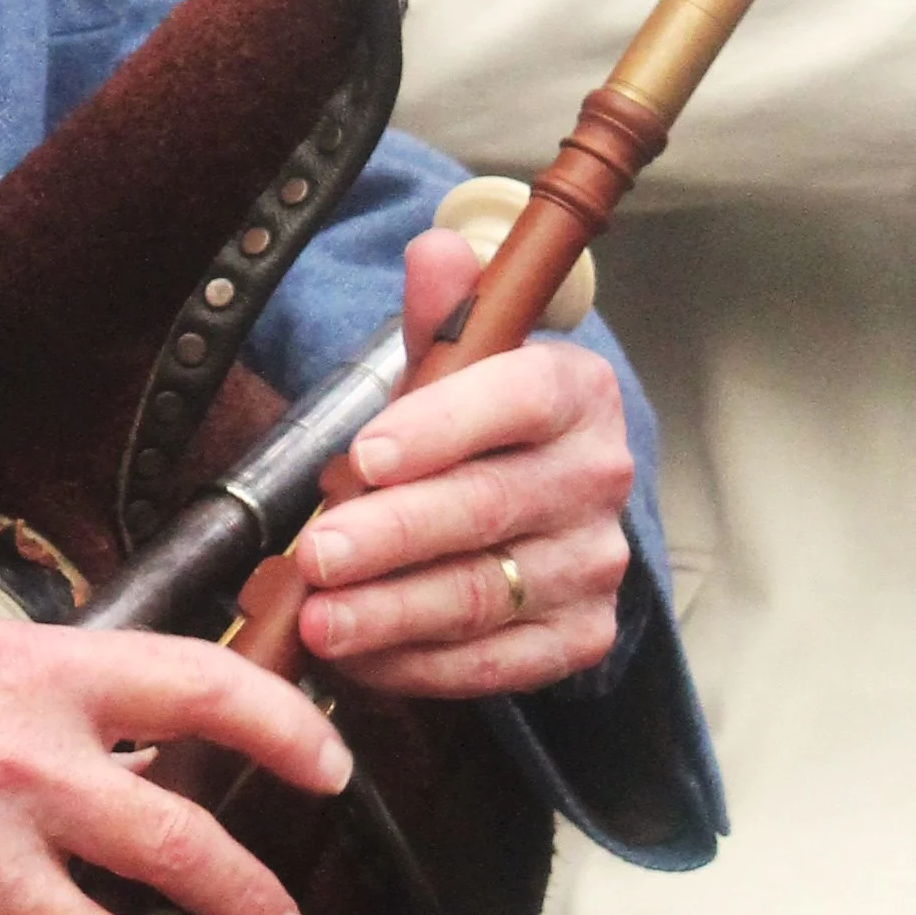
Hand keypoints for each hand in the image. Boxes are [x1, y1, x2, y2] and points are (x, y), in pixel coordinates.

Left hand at [291, 228, 633, 698]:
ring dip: (392, 613)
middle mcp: (599, 477)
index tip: (365, 454)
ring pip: (485, 592)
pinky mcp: (580, 635)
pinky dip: (419, 665)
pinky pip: (496, 664)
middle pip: (488, 508)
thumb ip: (440, 311)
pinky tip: (356, 659)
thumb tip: (437, 249)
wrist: (525, 490)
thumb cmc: (471, 420)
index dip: (439, 429)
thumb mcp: (450, 357)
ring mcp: (595, 564)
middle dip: (392, 535)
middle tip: (317, 553)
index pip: (516, 401)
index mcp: (574, 392)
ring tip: (319, 619)